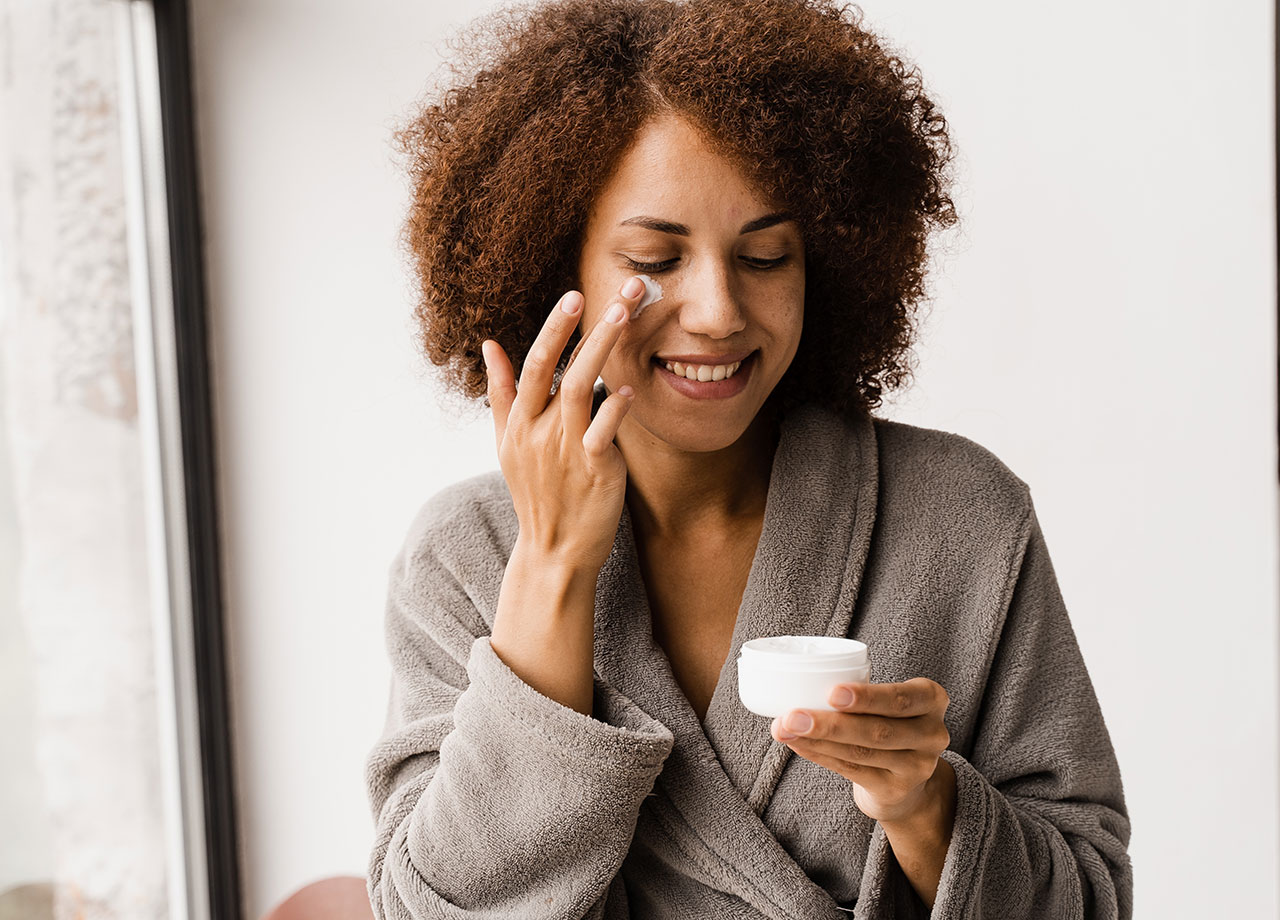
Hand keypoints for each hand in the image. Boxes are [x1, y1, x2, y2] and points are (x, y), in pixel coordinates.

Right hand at [481, 277, 648, 571]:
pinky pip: (602, 430)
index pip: (533, 364)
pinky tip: (628, 386)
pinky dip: (614, 406)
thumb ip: (502, 393)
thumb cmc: (537, 494)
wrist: (554, 551)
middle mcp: (538, 430)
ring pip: (579, 388)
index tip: (574, 295)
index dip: (553, 329)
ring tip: (624, 317)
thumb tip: (490, 345)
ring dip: (600, 349)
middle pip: (556, 368)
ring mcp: (564, 449)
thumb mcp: (508, 444)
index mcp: (519, 421)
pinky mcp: (593, 469)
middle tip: (613, 294)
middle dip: (583, 327)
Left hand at [770, 678, 951, 824]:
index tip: (832, 693)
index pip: (900, 698)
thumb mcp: (889, 703)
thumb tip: (798, 682)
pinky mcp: (895, 789)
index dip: (867, 697)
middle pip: (878, 730)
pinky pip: (851, 770)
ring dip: (817, 739)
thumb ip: (862, 694)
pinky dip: (819, 754)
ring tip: (784, 727)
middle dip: (831, 723)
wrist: (908, 780)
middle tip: (792, 715)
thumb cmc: (888, 722)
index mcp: (931, 699)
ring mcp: (917, 767)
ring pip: (861, 752)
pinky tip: (797, 743)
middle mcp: (932, 734)